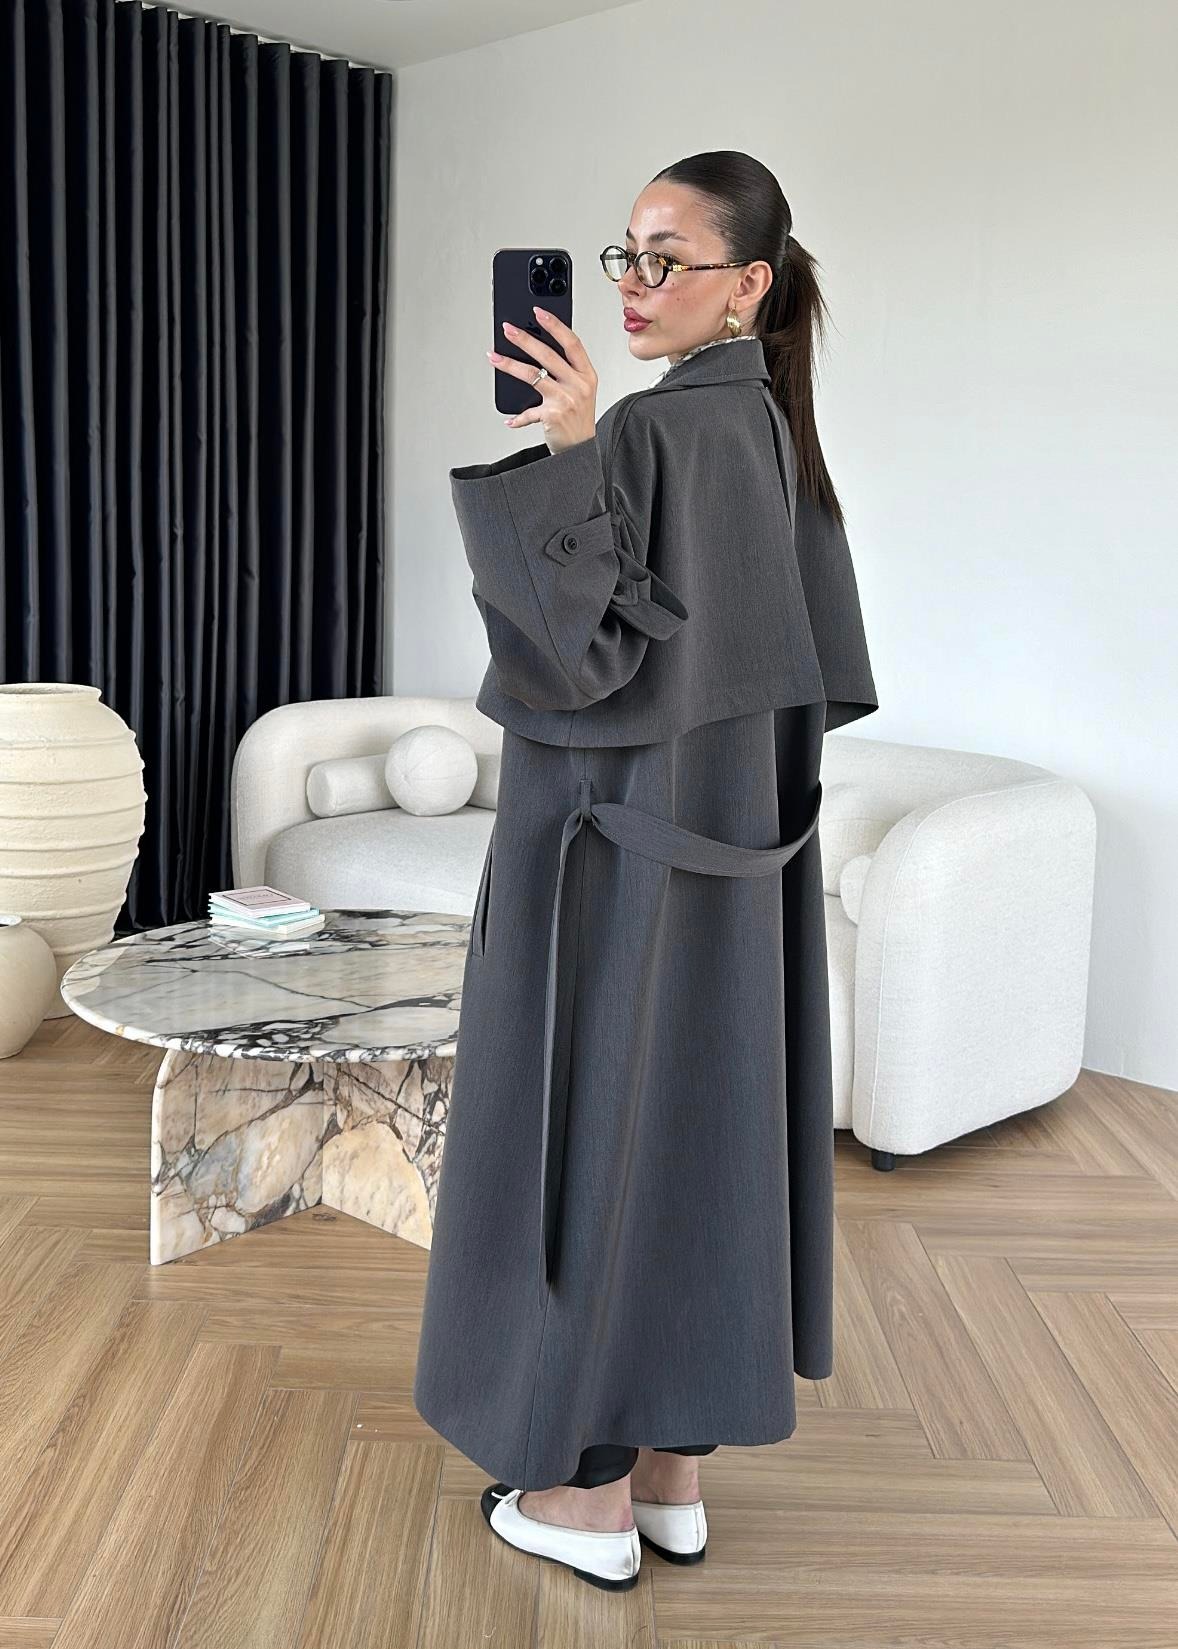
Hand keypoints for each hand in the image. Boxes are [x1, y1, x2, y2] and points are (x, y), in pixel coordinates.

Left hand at [487, 306, 597, 453]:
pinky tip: (509, 419)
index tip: (538, 312)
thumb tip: (536, 349)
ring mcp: (566, 400)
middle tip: (508, 329)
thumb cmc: (578, 418)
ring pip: (532, 375)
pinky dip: (517, 417)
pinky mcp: (553, 416)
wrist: (581, 450)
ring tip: (494, 357)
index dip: (555, 325)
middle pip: (548, 354)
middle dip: (524, 339)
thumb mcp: (581, 390)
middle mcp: (578, 385)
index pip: (572, 343)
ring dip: (509, 365)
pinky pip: (528, 412)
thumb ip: (566, 370)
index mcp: (587, 375)